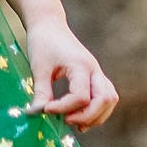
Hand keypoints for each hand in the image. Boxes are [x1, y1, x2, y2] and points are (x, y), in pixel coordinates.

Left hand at [22, 15, 118, 131]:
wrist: (49, 24)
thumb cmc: (42, 42)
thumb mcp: (39, 67)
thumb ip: (41, 92)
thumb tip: (36, 115)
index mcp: (80, 65)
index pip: (81, 96)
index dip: (64, 108)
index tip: (45, 109)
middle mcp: (94, 69)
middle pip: (104, 99)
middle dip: (87, 116)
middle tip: (65, 120)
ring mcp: (97, 71)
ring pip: (110, 99)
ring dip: (96, 115)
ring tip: (74, 122)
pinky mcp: (95, 75)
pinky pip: (106, 95)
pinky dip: (98, 109)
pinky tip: (80, 117)